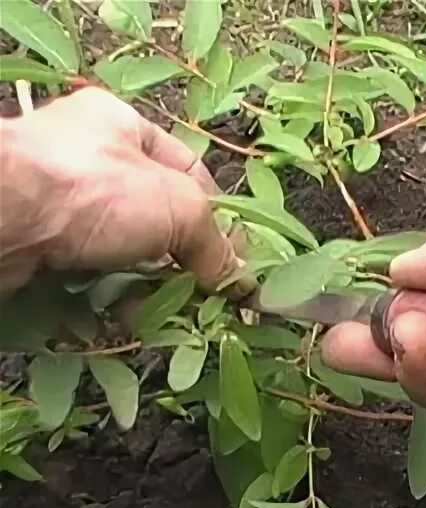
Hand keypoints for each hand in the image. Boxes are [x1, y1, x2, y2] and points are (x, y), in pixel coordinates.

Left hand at [0, 87, 252, 298]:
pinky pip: (90, 273)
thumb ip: (213, 242)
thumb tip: (242, 283)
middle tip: (208, 295)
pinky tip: (134, 319)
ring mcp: (60, 204)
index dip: (220, 217)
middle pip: (157, 217)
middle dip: (184, 260)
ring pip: (124, 250)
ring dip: (152, 286)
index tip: (237, 259)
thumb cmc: (94, 191)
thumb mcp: (177, 207)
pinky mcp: (39, 246)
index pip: (191, 173)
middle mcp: (90, 161)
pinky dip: (115, 298)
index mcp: (124, 127)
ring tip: (176, 315)